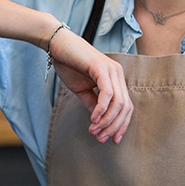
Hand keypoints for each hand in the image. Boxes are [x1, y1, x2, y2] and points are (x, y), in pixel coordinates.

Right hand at [48, 29, 132, 143]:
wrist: (58, 45)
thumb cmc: (70, 65)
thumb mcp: (83, 90)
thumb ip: (93, 104)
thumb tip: (99, 123)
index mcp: (116, 79)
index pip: (126, 106)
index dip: (121, 125)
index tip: (113, 140)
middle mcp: (118, 74)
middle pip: (126, 107)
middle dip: (114, 126)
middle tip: (101, 139)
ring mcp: (111, 70)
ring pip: (118, 102)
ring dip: (107, 121)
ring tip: (95, 131)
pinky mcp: (101, 68)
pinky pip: (107, 93)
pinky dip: (102, 109)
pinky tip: (93, 118)